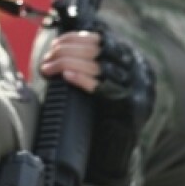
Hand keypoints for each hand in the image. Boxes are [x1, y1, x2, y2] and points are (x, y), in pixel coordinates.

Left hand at [41, 25, 153, 185]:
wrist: (121, 147)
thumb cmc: (105, 110)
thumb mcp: (101, 78)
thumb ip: (89, 59)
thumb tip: (61, 43)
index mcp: (131, 58)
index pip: (101, 38)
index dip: (75, 38)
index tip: (55, 44)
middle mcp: (137, 70)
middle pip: (97, 50)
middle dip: (67, 50)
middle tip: (47, 58)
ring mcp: (135, 88)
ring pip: (97, 66)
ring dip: (67, 63)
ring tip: (48, 67)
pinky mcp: (129, 107)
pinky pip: (103, 88)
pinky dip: (82, 79)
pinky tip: (66, 76)